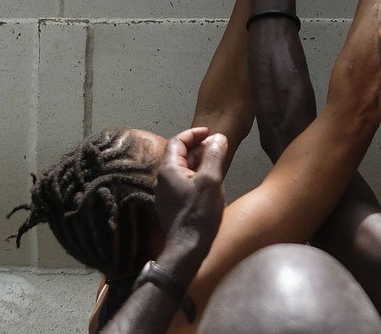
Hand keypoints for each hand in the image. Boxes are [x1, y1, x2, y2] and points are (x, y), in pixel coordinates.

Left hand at [156, 128, 227, 264]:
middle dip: (198, 147)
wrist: (188, 246)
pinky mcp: (172, 204)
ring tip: (216, 161)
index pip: (177, 142)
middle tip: (217, 146)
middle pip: (179, 154)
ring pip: (182, 169)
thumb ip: (214, 155)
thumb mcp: (211, 180)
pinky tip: (210, 181)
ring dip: (198, 161)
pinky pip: (183, 181)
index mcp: (168, 169)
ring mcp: (166, 193)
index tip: (210, 133)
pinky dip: (196, 174)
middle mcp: (163, 179)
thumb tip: (218, 138)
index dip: (194, 134)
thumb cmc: (199, 211)